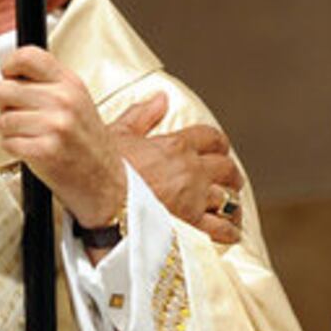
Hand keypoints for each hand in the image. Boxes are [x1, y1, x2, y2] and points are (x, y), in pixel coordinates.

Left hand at [0, 47, 125, 229]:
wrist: (107, 184)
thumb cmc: (87, 144)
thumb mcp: (77, 101)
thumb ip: (47, 83)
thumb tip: (9, 75)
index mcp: (71, 84)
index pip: (28, 56)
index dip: (10, 64)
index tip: (8, 75)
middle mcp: (64, 100)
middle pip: (4, 88)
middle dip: (5, 105)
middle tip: (23, 117)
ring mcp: (56, 125)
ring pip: (3, 119)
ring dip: (9, 131)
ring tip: (30, 136)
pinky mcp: (45, 150)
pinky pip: (7, 142)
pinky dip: (13, 149)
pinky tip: (31, 151)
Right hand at [109, 93, 244, 243]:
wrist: (99, 196)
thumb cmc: (103, 165)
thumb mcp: (119, 132)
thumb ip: (142, 115)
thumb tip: (161, 98)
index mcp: (176, 146)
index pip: (211, 138)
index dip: (218, 144)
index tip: (217, 150)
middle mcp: (191, 171)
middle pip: (227, 168)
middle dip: (230, 174)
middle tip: (226, 179)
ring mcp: (195, 199)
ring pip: (229, 199)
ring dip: (231, 202)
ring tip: (229, 207)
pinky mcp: (193, 225)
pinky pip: (224, 229)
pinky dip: (230, 231)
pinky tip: (229, 232)